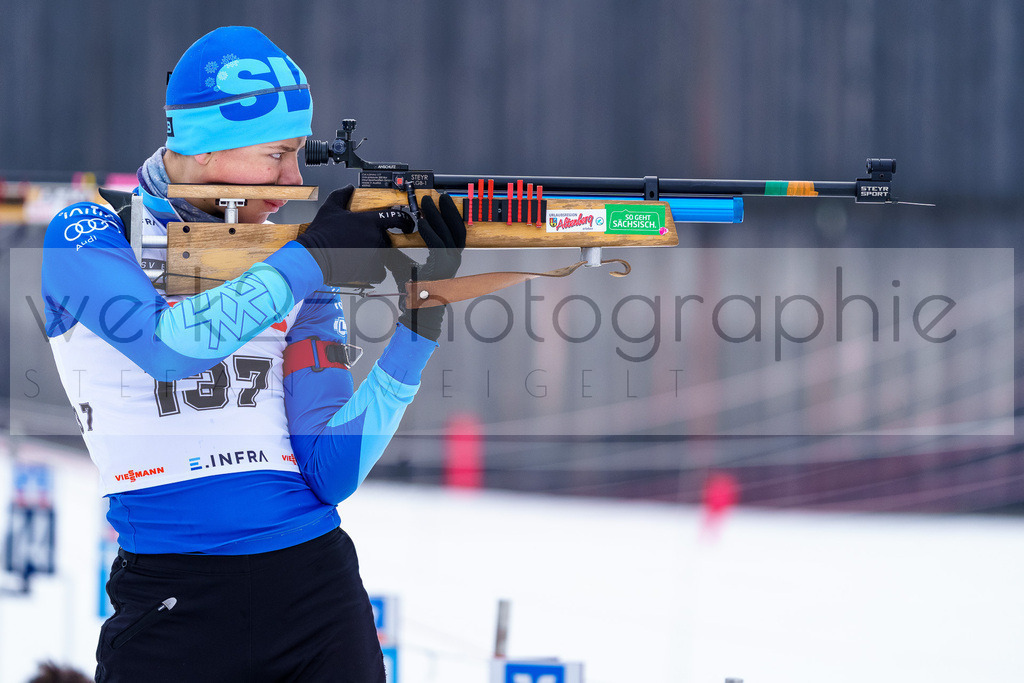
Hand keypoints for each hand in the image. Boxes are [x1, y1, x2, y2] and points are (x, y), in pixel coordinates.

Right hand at [295, 185, 414, 285]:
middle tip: (365, 239)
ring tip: (360, 252)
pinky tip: (365, 265)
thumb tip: (348, 188)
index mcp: (369, 222)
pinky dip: (375, 270)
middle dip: (380, 237)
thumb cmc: (321, 234)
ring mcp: (374, 255)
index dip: (405, 220)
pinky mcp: (369, 270)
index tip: (407, 223)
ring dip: (376, 253)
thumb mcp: (330, 208)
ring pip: (384, 254)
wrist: (313, 256)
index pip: (397, 219)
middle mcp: (375, 238)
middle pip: (388, 238)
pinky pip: (380, 272)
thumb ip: (342, 194)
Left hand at [383, 193, 466, 340]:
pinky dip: (431, 233)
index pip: (455, 232)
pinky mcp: (442, 269)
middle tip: (439, 197)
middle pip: (457, 230)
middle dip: (449, 211)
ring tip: (428, 205)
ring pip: (449, 235)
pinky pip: (438, 247)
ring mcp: (449, 265)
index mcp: (447, 258)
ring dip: (438, 218)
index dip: (450, 216)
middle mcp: (452, 260)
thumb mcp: (403, 268)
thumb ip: (396, 254)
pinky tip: (421, 224)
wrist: (417, 312)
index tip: (443, 202)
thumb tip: (383, 241)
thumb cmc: (413, 293)